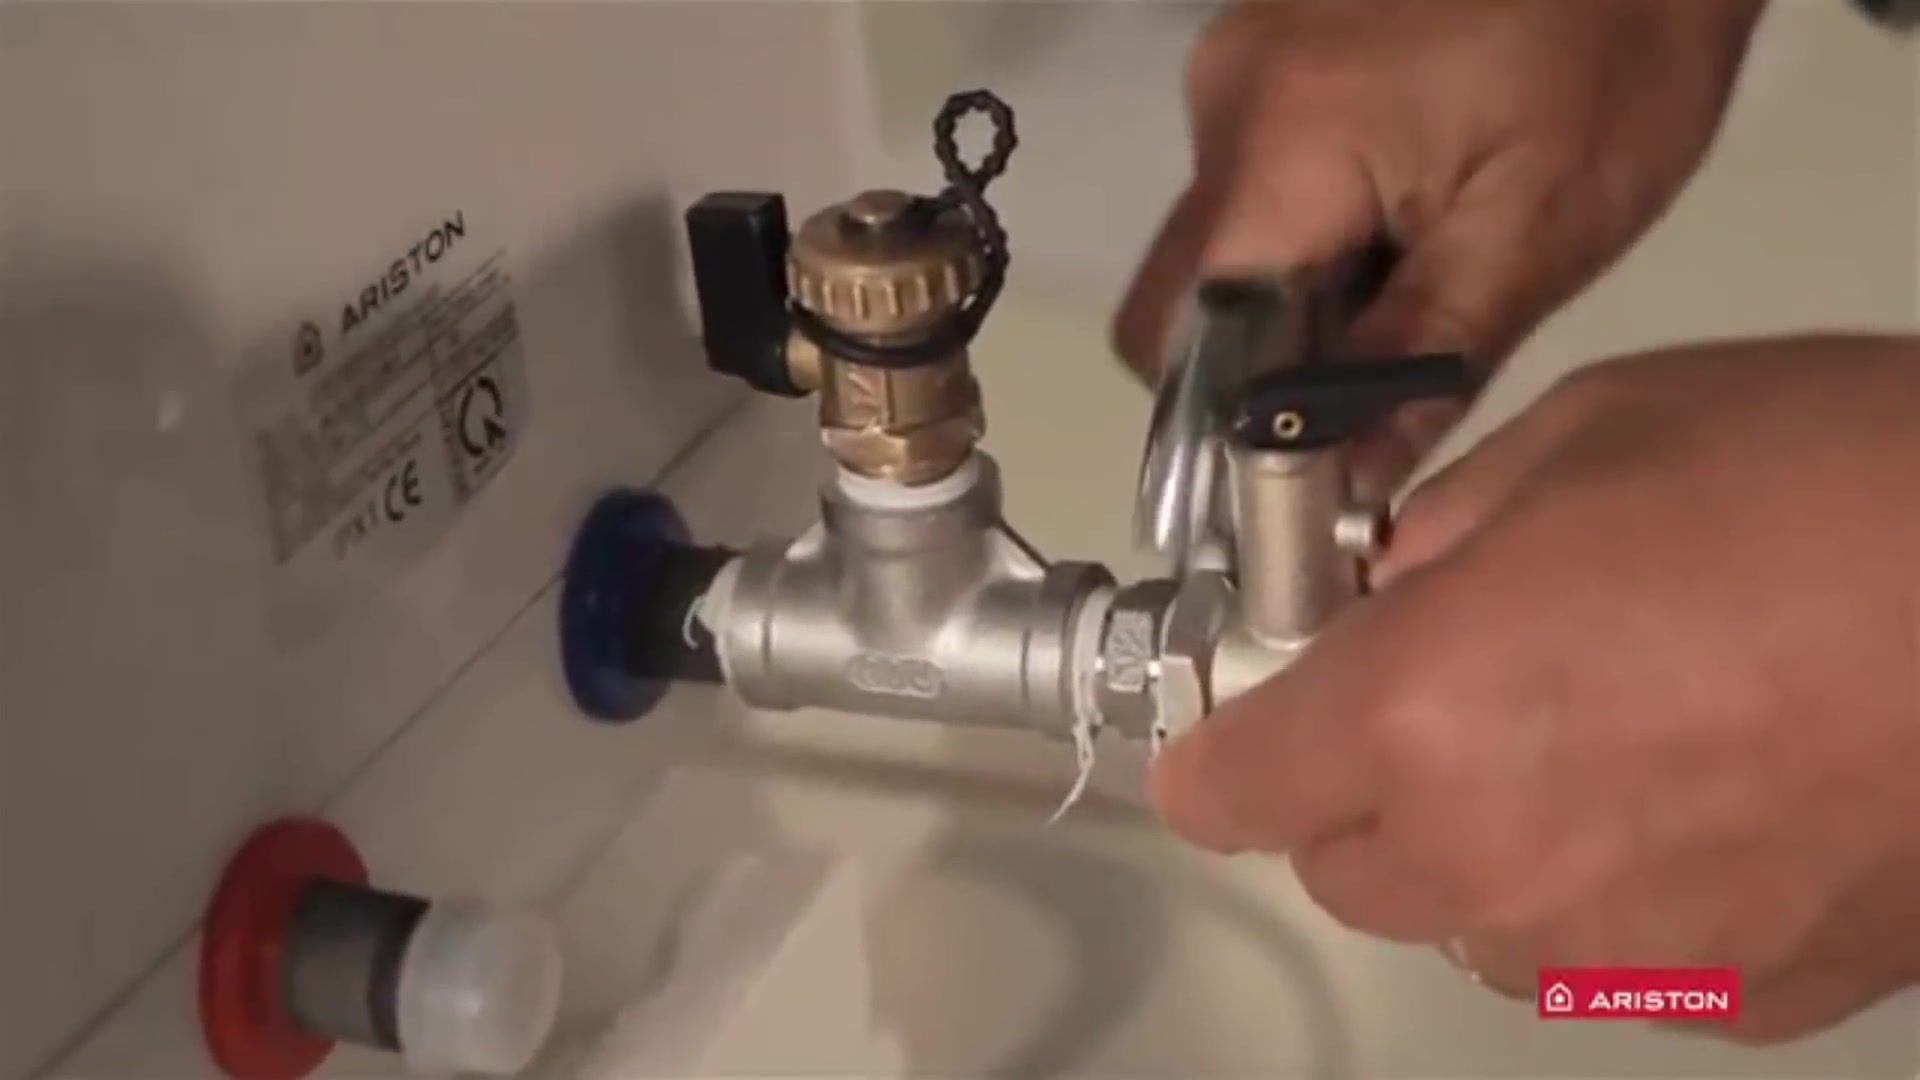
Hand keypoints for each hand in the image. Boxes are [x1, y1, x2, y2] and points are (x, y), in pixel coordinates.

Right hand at [1114, 0, 1764, 497]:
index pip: (1181, 339)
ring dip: (1299, 303)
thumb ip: (1427, 364)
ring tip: (1417, 284)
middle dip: (1271, 368)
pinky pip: (1252, 190)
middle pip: (1187, 299)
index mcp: (1279, 143)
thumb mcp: (1539, 230)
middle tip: (1383, 388)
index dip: (1226, 428)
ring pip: (1221, 249)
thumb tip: (1340, 489)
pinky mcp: (1265, 55)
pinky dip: (1312, 239)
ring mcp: (1236, 67)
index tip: (1303, 484)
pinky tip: (1404, 219)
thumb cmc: (1618, 57)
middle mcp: (1220, 100)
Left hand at [1151, 336, 1919, 1042]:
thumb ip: (1445, 527)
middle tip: (1467, 687)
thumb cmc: (1821, 479)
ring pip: (1471, 924)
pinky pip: (1610, 957)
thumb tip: (1391, 587)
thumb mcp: (1595, 430)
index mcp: (1419, 718)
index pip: (1225, 793)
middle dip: (1368, 787)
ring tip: (1622, 732)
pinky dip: (1623, 893)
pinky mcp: (1734, 1003)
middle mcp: (1491, 867)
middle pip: (1343, 869)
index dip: (1233, 747)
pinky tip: (1722, 796)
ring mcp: (1615, 955)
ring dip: (1493, 847)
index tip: (1265, 709)